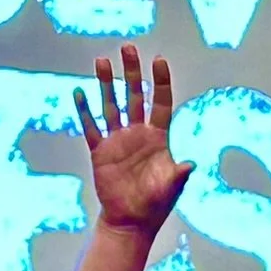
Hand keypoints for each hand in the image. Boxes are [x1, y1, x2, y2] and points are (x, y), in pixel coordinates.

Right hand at [72, 45, 191, 240]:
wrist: (131, 222)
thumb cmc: (155, 205)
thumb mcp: (171, 188)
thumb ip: (178, 174)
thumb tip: (190, 164)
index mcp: (158, 138)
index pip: (160, 103)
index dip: (160, 82)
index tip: (159, 60)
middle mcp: (137, 134)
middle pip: (134, 95)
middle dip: (132, 72)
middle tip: (128, 48)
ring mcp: (117, 141)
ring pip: (111, 105)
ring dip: (106, 83)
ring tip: (101, 60)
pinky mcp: (100, 152)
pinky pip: (91, 127)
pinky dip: (85, 111)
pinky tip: (79, 92)